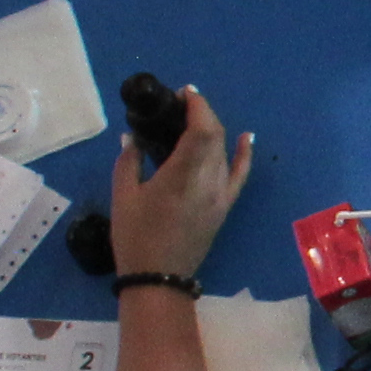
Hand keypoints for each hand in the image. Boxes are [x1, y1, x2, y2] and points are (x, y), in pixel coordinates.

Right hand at [104, 82, 248, 276]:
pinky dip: (244, 154)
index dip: (197, 106)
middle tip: (179, 105)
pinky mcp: (224, 206)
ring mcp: (220, 194)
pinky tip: (247, 137)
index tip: (184, 93)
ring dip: (212, 130)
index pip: (202, 130)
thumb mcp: (123, 195)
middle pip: (215, 136)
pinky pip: (239, 175)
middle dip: (201, 114)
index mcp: (182, 175)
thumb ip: (129, 161)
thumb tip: (132, 137)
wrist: (158, 278)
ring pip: (224, 152)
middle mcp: (208, 180)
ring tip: (192, 120)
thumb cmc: (135, 236)